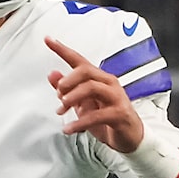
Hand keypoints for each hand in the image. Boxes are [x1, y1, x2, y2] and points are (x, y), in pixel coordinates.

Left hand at [45, 37, 144, 154]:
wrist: (130, 137)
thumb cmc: (107, 119)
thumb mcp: (82, 104)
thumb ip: (67, 90)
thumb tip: (52, 74)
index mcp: (98, 78)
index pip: (79, 60)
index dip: (62, 49)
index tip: (48, 40)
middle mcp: (108, 84)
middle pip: (86, 71)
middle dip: (68, 80)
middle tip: (59, 93)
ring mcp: (116, 97)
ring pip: (92, 88)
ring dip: (72, 97)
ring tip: (62, 109)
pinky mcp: (120, 113)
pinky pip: (97, 115)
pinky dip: (79, 123)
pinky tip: (70, 128)